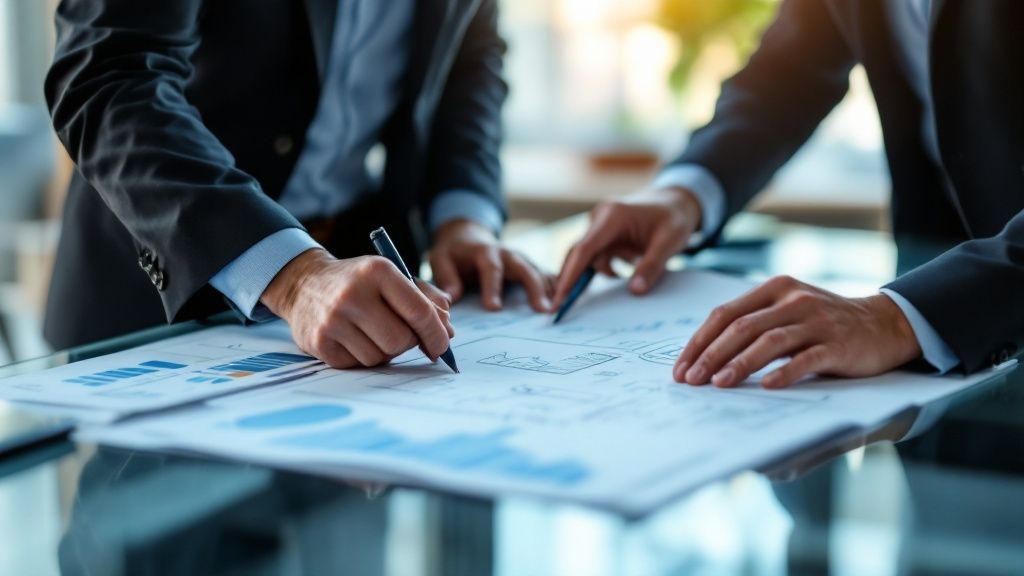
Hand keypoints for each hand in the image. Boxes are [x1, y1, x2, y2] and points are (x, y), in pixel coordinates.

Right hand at [261, 249, 453, 368]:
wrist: (304, 283)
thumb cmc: (359, 282)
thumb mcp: (391, 276)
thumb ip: (426, 299)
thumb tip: (447, 331)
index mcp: (378, 271)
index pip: (419, 311)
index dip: (436, 334)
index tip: (442, 346)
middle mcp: (353, 294)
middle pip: (400, 340)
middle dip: (408, 343)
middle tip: (402, 335)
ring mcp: (333, 319)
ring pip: (380, 357)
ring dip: (384, 351)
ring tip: (372, 332)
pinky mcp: (319, 342)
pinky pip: (357, 364)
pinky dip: (362, 357)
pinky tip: (354, 338)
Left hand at [429, 219, 553, 311]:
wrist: (468, 237)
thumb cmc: (453, 252)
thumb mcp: (440, 259)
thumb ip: (446, 277)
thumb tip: (452, 298)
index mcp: (485, 252)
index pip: (491, 269)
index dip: (493, 287)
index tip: (494, 308)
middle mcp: (508, 254)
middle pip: (525, 268)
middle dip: (535, 288)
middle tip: (542, 310)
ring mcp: (522, 260)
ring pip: (540, 272)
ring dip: (550, 290)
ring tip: (557, 311)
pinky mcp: (529, 267)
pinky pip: (545, 277)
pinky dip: (555, 288)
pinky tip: (562, 304)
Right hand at [554, 186, 701, 306]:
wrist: (675, 201)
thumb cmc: (673, 217)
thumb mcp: (669, 242)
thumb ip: (652, 266)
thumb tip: (635, 292)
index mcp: (611, 216)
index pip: (584, 249)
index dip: (571, 275)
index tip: (561, 297)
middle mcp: (599, 219)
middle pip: (578, 254)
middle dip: (571, 280)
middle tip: (564, 306)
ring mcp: (599, 226)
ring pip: (587, 257)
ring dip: (599, 273)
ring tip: (619, 278)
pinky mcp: (603, 235)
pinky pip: (596, 257)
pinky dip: (605, 269)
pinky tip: (621, 274)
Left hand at [673, 275, 922, 388]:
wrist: (885, 324)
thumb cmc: (825, 324)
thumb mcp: (787, 313)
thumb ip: (754, 325)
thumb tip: (706, 357)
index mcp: (774, 289)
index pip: (725, 313)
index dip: (700, 341)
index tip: (681, 367)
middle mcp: (793, 300)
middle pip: (742, 326)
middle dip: (711, 355)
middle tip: (692, 380)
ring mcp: (817, 320)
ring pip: (770, 341)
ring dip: (740, 364)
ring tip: (719, 384)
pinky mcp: (839, 343)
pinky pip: (807, 358)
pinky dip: (785, 372)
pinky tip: (766, 386)